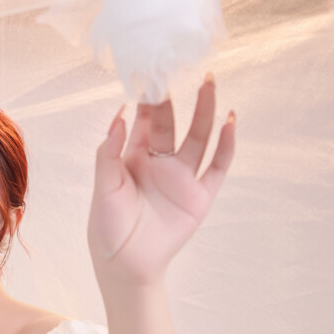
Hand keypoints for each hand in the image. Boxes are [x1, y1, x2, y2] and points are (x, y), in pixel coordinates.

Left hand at [87, 76, 235, 286]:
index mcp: (133, 159)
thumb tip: (118, 115)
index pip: (142, 121)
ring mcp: (181, 178)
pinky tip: (230, 122)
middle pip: (171, 123)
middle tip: (178, 67)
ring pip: (198, 137)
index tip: (150, 71)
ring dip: (205, 111)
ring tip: (210, 82)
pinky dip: (226, 145)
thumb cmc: (108, 229)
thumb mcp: (103, 188)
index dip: (147, 98)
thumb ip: (109, 153)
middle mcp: (159, 164)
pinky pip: (217, 167)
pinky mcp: (199, 196)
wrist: (126, 266)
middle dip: (175, 97)